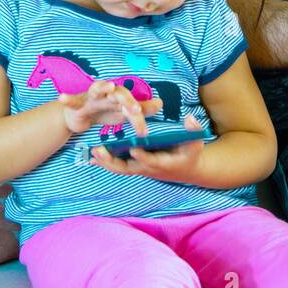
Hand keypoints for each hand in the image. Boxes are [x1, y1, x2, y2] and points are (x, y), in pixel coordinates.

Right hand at [58, 79, 161, 135]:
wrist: (79, 117)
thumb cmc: (103, 112)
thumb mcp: (122, 113)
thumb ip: (141, 110)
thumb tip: (161, 103)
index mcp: (119, 97)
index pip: (132, 105)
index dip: (139, 116)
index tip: (144, 131)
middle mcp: (106, 94)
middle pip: (119, 93)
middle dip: (127, 100)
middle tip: (135, 111)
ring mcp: (91, 97)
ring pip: (97, 90)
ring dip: (101, 87)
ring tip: (107, 87)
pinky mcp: (77, 104)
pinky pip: (72, 100)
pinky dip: (67, 98)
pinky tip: (62, 97)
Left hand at [88, 113, 205, 184]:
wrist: (187, 170)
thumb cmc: (190, 154)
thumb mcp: (195, 142)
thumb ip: (193, 130)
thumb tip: (190, 118)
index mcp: (163, 162)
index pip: (151, 160)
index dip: (143, 156)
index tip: (133, 148)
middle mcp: (149, 168)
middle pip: (128, 168)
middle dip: (113, 161)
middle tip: (99, 151)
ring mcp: (141, 169)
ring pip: (121, 169)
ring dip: (106, 163)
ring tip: (92, 153)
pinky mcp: (136, 167)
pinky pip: (119, 167)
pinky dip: (106, 164)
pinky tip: (92, 159)